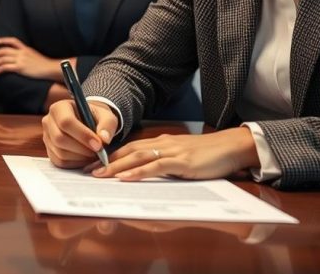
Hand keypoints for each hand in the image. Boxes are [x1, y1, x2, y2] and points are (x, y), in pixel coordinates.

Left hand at [0, 37, 63, 79]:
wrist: (50, 68)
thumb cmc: (44, 65)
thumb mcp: (35, 55)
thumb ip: (27, 54)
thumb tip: (21, 57)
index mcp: (26, 49)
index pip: (13, 41)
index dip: (3, 40)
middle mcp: (22, 53)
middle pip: (4, 50)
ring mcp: (21, 60)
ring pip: (3, 59)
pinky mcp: (20, 67)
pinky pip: (5, 67)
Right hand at [41, 98, 117, 167]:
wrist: (88, 124)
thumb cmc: (95, 118)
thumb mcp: (106, 116)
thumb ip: (107, 125)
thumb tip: (104, 139)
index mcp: (60, 108)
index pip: (66, 122)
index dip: (82, 135)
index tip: (99, 144)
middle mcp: (49, 121)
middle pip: (60, 138)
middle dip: (82, 148)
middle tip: (98, 152)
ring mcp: (47, 137)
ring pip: (60, 152)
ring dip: (80, 157)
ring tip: (94, 154)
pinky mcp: (49, 151)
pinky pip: (60, 162)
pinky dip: (75, 163)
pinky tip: (86, 158)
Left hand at [89, 127, 259, 180]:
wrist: (233, 146)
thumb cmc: (210, 154)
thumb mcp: (183, 155)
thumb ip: (166, 160)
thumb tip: (148, 171)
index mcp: (161, 142)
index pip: (130, 148)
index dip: (110, 156)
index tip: (94, 164)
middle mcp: (162, 144)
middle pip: (127, 151)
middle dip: (105, 161)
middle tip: (86, 171)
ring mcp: (171, 152)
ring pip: (136, 157)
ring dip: (115, 167)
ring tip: (98, 175)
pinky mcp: (181, 162)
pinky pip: (154, 166)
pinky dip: (137, 171)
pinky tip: (125, 177)